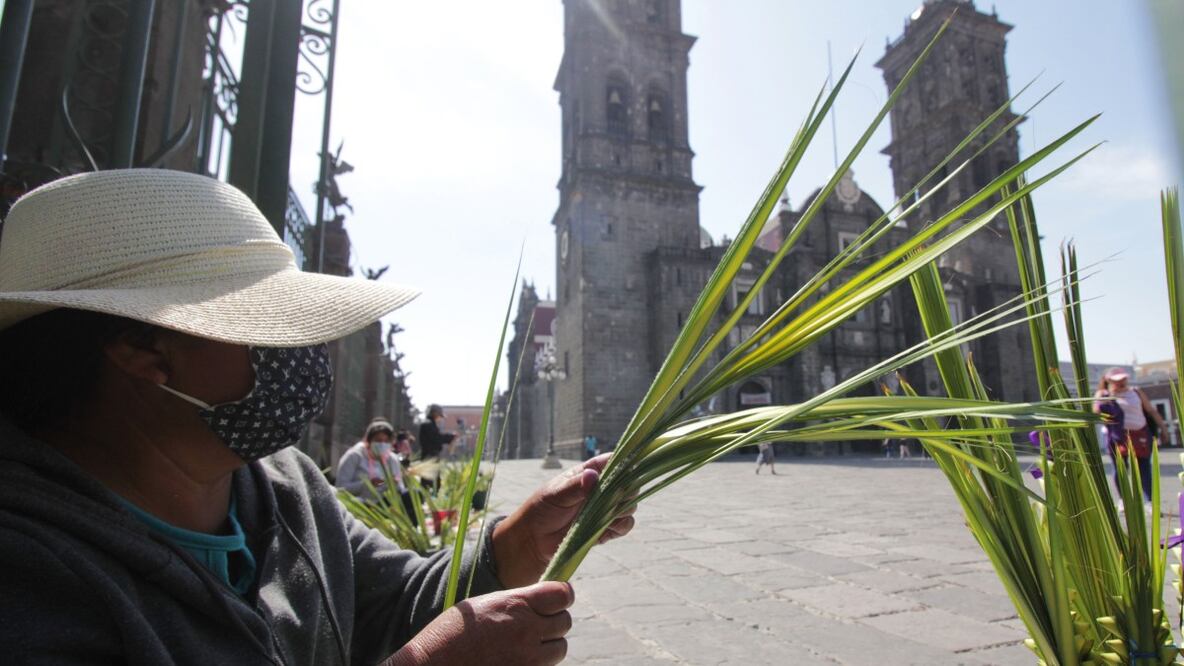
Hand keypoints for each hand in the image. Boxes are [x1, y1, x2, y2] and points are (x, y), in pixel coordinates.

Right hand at [381, 582, 573, 665]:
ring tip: (524, 644)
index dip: (562, 594)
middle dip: (554, 620)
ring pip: (560, 649)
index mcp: (516, 605)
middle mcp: (527, 631)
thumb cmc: (452, 633)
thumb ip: (516, 602)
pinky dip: (537, 664)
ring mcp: (528, 659)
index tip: (556, 598)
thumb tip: (541, 600)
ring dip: (548, 645)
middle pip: (565, 622)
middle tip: (536, 622)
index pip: (563, 594)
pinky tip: (516, 660)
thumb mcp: (484, 605)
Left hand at [492, 453, 635, 587]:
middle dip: (626, 490)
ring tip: (608, 514)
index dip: (624, 463)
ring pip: (628, 505)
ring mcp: (604, 510)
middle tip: (613, 497)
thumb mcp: (556, 494)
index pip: (612, 462)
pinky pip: (624, 525)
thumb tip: (593, 477)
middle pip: (627, 484)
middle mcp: (600, 490)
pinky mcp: (605, 529)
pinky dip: (621, 526)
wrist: (532, 541)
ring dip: (624, 509)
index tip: (627, 469)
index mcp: (588, 474)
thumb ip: (576, 487)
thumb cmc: (541, 510)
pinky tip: (610, 527)